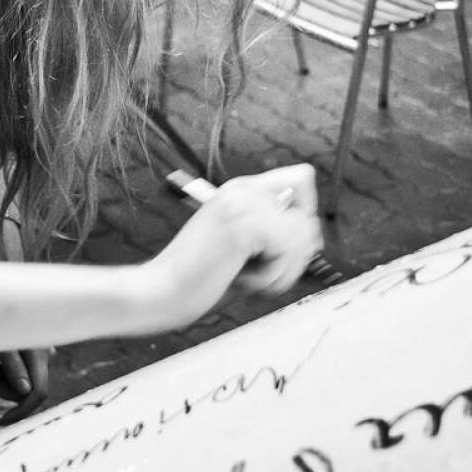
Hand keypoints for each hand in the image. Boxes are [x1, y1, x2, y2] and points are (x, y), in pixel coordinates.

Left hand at [0, 347, 49, 425]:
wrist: (0, 292)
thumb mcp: (2, 344)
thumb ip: (14, 367)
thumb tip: (25, 392)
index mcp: (39, 355)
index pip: (39, 392)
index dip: (22, 410)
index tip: (1, 421)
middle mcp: (43, 358)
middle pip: (26, 390)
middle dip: (1, 390)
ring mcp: (39, 356)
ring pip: (22, 384)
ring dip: (1, 383)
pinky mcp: (32, 354)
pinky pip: (22, 375)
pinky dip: (7, 376)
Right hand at [148, 163, 322, 324]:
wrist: (158, 293)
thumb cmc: (198, 280)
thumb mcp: (242, 250)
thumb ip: (275, 236)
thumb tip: (313, 236)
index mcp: (241, 191)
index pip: (303, 178)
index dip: (304, 217)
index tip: (278, 247)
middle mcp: (243, 189)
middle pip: (309, 217)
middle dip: (294, 258)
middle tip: (256, 271)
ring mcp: (243, 204)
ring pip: (304, 237)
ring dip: (281, 271)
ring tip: (245, 275)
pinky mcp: (243, 224)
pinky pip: (289, 251)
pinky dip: (271, 277)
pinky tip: (239, 277)